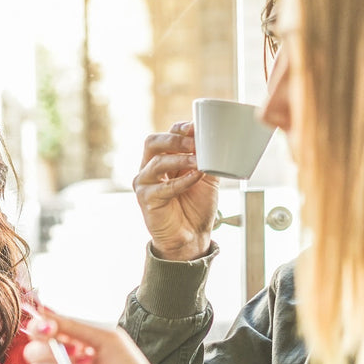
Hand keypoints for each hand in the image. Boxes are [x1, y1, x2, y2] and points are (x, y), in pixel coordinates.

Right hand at [134, 121, 218, 260]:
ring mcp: (145, 183)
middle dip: (174, 139)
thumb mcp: (207, 177)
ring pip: (157, 162)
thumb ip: (208, 159)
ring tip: (199, 162)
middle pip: (153, 142)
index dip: (181, 128)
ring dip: (180, 159)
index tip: (198, 127)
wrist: (191, 236)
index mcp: (164, 158)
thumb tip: (218, 141)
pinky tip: (195, 177)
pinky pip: (163, 187)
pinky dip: (181, 181)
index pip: (167, 135)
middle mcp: (150, 168)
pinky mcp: (146, 199)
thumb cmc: (196, 207)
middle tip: (194, 142)